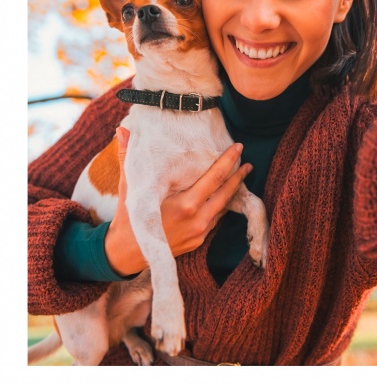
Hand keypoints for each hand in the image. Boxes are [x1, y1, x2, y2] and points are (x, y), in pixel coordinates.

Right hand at [104, 127, 251, 276]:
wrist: (126, 255)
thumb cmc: (128, 218)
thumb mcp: (129, 187)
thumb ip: (129, 158)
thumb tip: (122, 130)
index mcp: (184, 205)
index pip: (214, 178)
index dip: (228, 161)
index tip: (238, 147)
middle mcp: (197, 219)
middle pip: (226, 193)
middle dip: (238, 175)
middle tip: (246, 159)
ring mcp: (200, 232)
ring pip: (223, 207)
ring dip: (233, 190)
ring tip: (241, 174)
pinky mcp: (199, 241)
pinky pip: (216, 219)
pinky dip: (222, 205)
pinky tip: (225, 194)